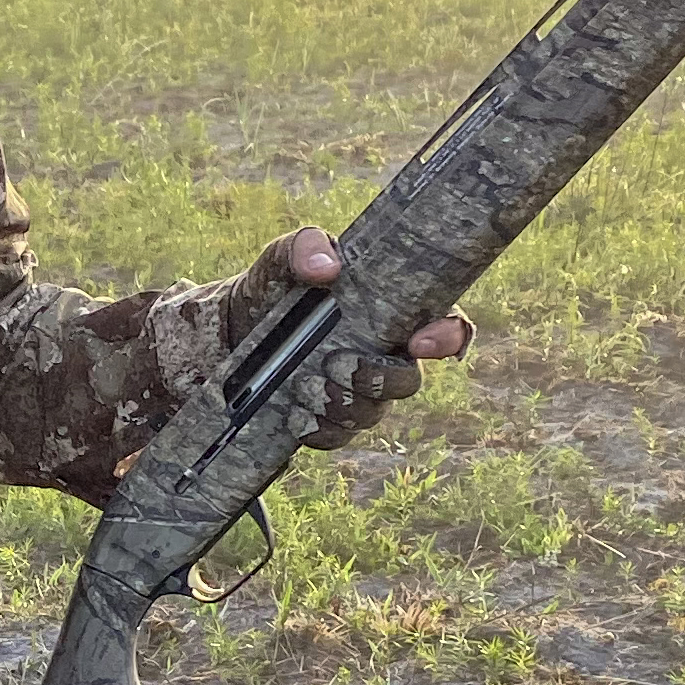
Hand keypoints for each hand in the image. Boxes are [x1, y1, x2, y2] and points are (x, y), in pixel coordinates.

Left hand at [228, 224, 472, 446]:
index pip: (448, 327)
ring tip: (303, 383)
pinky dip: (318, 428)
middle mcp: (386, 355)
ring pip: (372, 413)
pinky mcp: (332, 420)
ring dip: (338, 402)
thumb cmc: (280, 284)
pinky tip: (295, 413)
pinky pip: (339, 437)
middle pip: (408, 383)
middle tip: (336, 362)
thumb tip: (327, 268)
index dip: (447, 338)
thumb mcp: (286, 255)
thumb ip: (307, 247)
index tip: (419, 343)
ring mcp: (361, 392)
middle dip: (375, 379)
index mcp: (395, 312)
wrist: (237, 326)